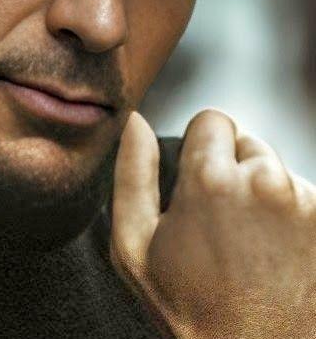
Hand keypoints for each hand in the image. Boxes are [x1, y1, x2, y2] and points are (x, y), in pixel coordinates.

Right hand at [109, 109, 315, 338]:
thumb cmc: (190, 311)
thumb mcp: (135, 246)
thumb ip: (132, 173)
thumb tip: (135, 123)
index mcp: (211, 180)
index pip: (211, 119)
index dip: (199, 147)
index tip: (196, 180)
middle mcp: (264, 182)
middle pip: (245, 141)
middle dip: (231, 168)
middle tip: (219, 219)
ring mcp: (303, 202)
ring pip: (274, 169)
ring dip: (261, 190)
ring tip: (247, 239)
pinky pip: (300, 194)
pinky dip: (287, 212)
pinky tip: (272, 249)